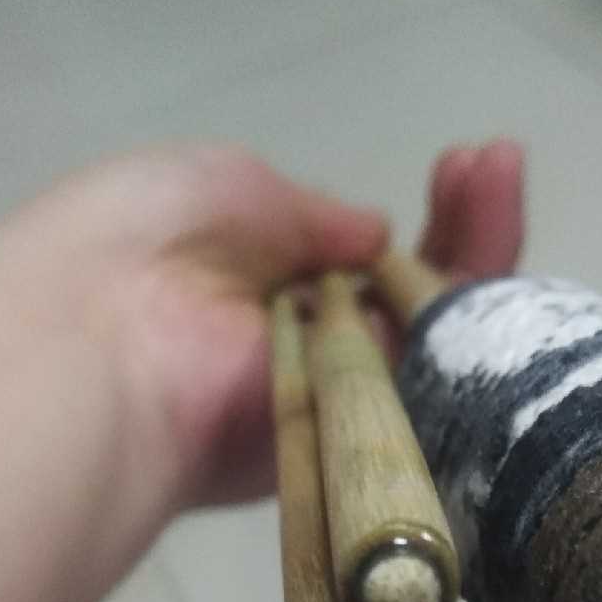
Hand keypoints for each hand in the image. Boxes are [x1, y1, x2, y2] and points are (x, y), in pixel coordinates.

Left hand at [0, 138, 524, 516]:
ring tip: (497, 171)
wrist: (104, 337)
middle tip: (491, 164)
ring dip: (481, 248)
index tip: (453, 162)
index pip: (361, 259)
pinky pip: (438, 380)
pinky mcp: (363, 438)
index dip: (410, 213)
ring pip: (439, 333)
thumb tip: (374, 232)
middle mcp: (304, 344)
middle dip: (461, 226)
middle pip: (413, 296)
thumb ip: (312, 213)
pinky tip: (492, 229)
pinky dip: (473, 309)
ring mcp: (338, 394)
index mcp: (260, 282)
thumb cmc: (146, 242)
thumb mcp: (230, 184)